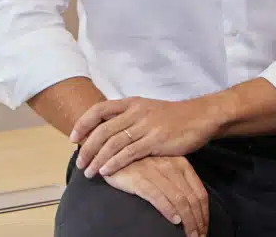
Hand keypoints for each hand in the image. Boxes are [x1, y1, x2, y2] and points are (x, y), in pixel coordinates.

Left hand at [71, 95, 226, 177]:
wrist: (201, 117)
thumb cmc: (174, 117)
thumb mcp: (148, 110)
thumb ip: (128, 117)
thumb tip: (104, 130)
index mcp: (132, 103)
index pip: (99, 109)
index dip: (83, 124)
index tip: (73, 138)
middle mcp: (137, 112)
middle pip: (102, 130)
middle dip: (87, 148)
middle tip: (79, 163)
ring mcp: (147, 126)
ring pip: (113, 143)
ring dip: (97, 159)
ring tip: (89, 172)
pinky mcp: (156, 140)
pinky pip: (129, 153)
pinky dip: (114, 163)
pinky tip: (106, 171)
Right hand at [104, 155, 208, 236]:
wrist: (114, 154)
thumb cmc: (141, 164)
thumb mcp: (165, 168)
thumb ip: (178, 182)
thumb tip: (191, 206)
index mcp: (182, 165)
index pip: (200, 193)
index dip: (204, 213)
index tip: (204, 227)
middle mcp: (173, 168)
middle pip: (192, 199)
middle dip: (198, 221)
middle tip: (198, 236)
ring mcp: (157, 173)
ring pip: (179, 200)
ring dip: (187, 220)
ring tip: (190, 234)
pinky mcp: (140, 179)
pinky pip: (158, 196)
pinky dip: (168, 209)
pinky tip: (174, 220)